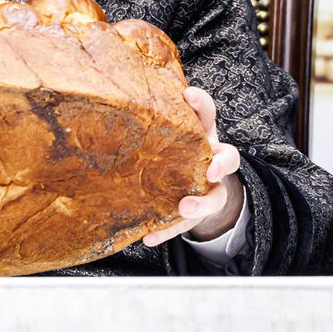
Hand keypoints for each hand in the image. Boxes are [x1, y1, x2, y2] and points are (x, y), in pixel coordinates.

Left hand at [143, 86, 243, 246]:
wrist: (187, 186)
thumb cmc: (170, 151)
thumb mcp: (163, 135)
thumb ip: (147, 124)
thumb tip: (104, 109)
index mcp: (201, 134)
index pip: (208, 114)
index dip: (201, 103)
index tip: (188, 94)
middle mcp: (211, 158)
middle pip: (229, 157)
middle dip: (222, 163)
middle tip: (211, 170)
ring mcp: (209, 188)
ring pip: (216, 196)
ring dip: (202, 203)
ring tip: (185, 208)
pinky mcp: (198, 214)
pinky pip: (186, 225)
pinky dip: (167, 230)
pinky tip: (149, 236)